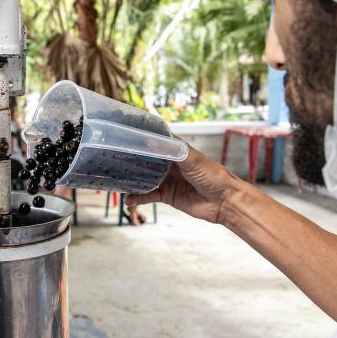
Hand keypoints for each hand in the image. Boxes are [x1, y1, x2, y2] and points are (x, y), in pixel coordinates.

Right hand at [124, 146, 242, 224]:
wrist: (224, 202)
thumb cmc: (213, 176)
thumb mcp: (192, 160)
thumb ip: (172, 151)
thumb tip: (151, 140)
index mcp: (176, 150)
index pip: (155, 140)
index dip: (141, 137)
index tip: (123, 135)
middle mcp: (169, 164)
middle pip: (146, 159)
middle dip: (131, 159)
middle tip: (112, 158)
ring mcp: (167, 180)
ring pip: (144, 177)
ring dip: (131, 179)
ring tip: (116, 180)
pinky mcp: (167, 195)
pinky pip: (148, 195)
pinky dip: (138, 197)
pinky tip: (128, 200)